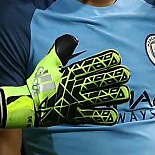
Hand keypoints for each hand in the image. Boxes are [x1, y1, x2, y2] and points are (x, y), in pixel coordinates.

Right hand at [0, 35, 130, 127]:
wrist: (28, 104)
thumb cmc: (38, 82)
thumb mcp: (49, 63)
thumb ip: (62, 51)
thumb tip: (73, 38)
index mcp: (70, 73)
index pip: (89, 65)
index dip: (103, 61)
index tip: (116, 57)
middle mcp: (75, 87)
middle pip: (97, 81)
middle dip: (112, 77)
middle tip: (126, 74)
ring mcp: (75, 102)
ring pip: (97, 98)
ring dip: (112, 96)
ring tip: (125, 93)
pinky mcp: (73, 115)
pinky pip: (90, 116)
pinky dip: (101, 116)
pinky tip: (114, 116)